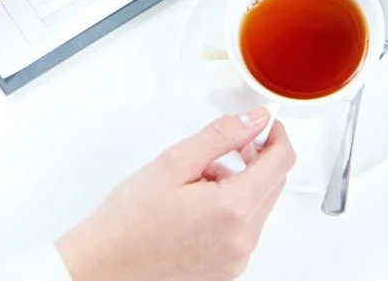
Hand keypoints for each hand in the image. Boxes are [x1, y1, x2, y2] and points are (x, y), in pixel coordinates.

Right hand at [55, 110, 294, 280]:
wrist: (106, 263)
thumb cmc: (130, 220)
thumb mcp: (175, 161)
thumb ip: (222, 135)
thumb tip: (255, 120)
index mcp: (233, 210)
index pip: (280, 163)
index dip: (276, 136)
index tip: (266, 124)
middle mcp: (242, 240)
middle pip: (273, 185)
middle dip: (254, 160)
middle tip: (223, 148)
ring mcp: (236, 259)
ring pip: (259, 207)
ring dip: (241, 185)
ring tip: (199, 180)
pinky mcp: (227, 269)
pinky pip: (244, 229)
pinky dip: (231, 210)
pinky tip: (199, 204)